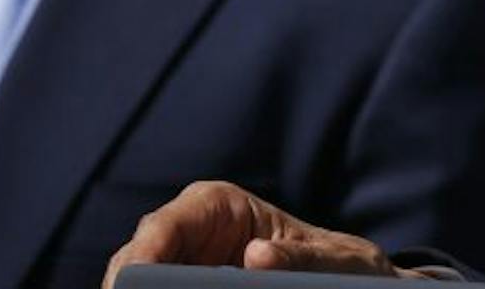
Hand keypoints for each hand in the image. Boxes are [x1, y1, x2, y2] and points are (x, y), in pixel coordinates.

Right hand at [102, 180, 434, 284]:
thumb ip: (300, 259)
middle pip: (135, 265)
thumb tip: (256, 257)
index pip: (162, 227)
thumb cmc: (341, 265)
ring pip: (136, 288)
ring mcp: (181, 267)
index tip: (134, 284)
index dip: (142, 258)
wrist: (350, 282)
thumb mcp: (333, 261)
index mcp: (216, 205)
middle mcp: (187, 234)